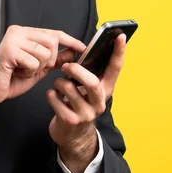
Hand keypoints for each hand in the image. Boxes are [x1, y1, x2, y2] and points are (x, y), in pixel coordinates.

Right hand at [0, 25, 85, 112]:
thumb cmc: (10, 79)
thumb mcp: (38, 68)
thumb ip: (55, 59)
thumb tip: (74, 52)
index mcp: (25, 32)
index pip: (54, 33)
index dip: (70, 41)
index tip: (83, 48)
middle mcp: (18, 31)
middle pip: (52, 41)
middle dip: (50, 60)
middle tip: (35, 68)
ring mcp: (13, 39)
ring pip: (44, 53)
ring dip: (37, 68)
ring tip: (23, 70)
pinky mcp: (9, 50)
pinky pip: (33, 62)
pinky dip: (28, 72)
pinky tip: (17, 72)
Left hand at [46, 33, 126, 172]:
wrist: (73, 136)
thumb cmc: (78, 103)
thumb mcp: (87, 89)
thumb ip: (88, 72)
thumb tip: (79, 49)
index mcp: (105, 90)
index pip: (115, 68)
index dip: (119, 52)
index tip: (120, 36)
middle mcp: (99, 102)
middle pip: (92, 83)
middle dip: (76, 71)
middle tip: (66, 66)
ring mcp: (86, 114)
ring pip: (69, 89)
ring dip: (59, 83)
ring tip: (59, 85)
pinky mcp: (71, 122)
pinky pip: (56, 101)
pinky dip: (51, 95)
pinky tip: (53, 97)